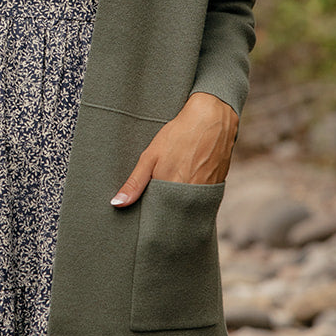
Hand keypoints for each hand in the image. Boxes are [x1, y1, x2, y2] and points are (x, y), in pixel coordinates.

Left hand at [110, 91, 237, 206]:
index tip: (146, 210)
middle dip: (165, 209)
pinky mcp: (217, 186)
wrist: (212, 119)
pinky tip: (190, 178)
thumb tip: (117, 203)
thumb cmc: (179, 135)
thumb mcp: (150, 157)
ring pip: (188, 207)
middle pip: (174, 212)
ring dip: (179, 202)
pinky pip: (202, 199)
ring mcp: (206, 191)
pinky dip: (194, 195)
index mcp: (171, 190)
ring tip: (176, 182)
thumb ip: (135, 183)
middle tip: (161, 190)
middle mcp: (191, 195)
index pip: (159, 216)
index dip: (152, 213)